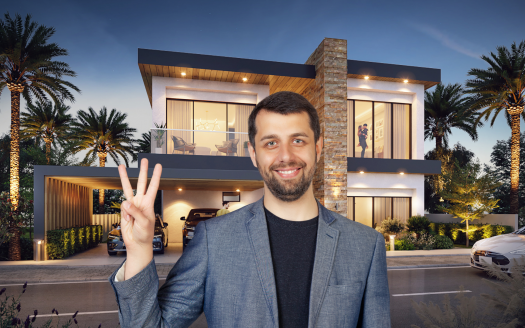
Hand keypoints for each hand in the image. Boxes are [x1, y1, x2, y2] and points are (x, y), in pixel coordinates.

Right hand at [118, 158, 161, 278]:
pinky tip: (128, 220)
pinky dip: (124, 213)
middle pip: (142, 183)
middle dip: (143, 171)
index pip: (153, 186)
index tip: (158, 166)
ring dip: (125, 177)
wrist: (137, 243)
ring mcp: (132, 205)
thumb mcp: (144, 222)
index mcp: (149, 203)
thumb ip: (135, 211)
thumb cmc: (145, 234)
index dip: (155, 176)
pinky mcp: (125, 211)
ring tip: (121, 166)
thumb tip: (126, 202)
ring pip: (128, 188)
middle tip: (144, 160)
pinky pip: (122, 207)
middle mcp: (141, 202)